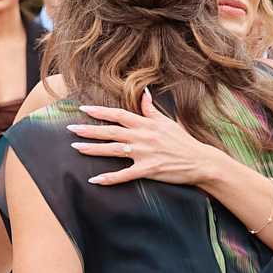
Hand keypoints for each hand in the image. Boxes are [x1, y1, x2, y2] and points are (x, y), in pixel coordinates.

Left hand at [70, 89, 210, 186]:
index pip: (119, 114)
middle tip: (71, 129)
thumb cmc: (183, 142)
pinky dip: (110, 178)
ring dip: (94, 149)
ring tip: (76, 148)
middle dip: (90, 129)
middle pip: (112, 131)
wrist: (201, 161)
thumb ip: (151, 109)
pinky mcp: (149, 170)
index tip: (83, 109)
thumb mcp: (167, 122)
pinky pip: (125, 175)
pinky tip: (94, 179)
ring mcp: (145, 154)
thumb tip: (144, 92)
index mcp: (147, 124)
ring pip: (114, 150)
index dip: (101, 111)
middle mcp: (144, 136)